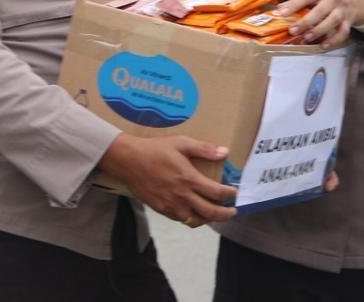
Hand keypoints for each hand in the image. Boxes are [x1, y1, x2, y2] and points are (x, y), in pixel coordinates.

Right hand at [99, 134, 237, 225]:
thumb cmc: (156, 149)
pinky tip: (195, 211)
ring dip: (208, 219)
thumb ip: (204, 149)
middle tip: (232, 212)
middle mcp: (182, 196)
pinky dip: (192, 218)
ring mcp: (171, 205)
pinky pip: (181, 219)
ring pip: (195, 220)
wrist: (129, 160)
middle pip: (210, 213)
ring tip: (215, 213)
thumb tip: (225, 152)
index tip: (234, 192)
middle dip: (225, 214)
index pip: (216, 193)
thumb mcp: (181, 143)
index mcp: (189, 179)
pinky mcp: (161, 209)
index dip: (229, 195)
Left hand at [277, 0, 363, 46]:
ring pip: (331, 22)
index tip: (281, 13)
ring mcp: (342, 11)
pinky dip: (333, 40)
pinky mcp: (349, 22)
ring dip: (318, 31)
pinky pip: (342, 33)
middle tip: (293, 30)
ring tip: (306, 38)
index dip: (294, 5)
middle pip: (319, 11)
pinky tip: (323, 45)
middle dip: (305, 22)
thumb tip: (280, 8)